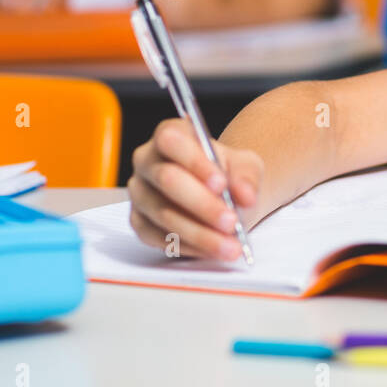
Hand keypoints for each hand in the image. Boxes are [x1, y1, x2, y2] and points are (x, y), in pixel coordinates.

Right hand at [128, 120, 266, 260]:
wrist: (224, 196)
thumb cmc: (229, 174)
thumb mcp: (246, 166)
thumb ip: (247, 176)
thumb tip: (245, 195)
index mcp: (169, 135)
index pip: (171, 140)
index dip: (195, 162)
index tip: (221, 184)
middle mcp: (147, 162)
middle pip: (167, 179)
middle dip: (202, 204)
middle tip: (231, 221)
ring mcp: (140, 194)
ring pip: (164, 214)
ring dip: (201, 233)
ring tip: (231, 245)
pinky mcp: (139, 223)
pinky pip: (160, 238)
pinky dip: (191, 247)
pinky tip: (213, 251)